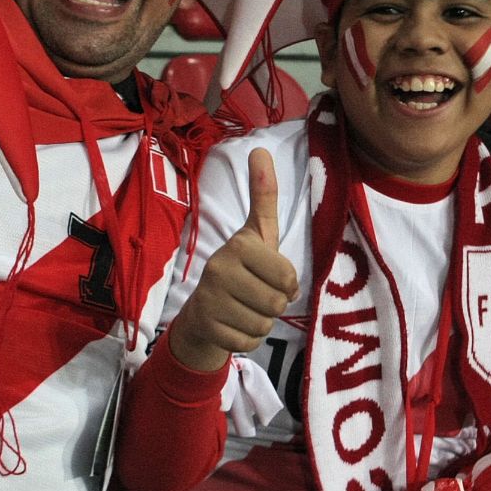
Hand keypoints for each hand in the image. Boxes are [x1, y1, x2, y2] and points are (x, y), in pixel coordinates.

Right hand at [167, 148, 298, 372]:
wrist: (201, 311)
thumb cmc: (240, 268)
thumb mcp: (257, 232)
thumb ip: (264, 196)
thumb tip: (261, 149)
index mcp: (240, 246)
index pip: (289, 277)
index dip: (287, 284)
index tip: (270, 277)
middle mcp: (221, 269)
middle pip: (278, 303)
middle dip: (274, 305)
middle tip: (255, 295)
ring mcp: (211, 300)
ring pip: (264, 325)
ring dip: (261, 322)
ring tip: (244, 309)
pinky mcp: (208, 328)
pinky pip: (249, 342)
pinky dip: (247, 339)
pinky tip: (233, 325)